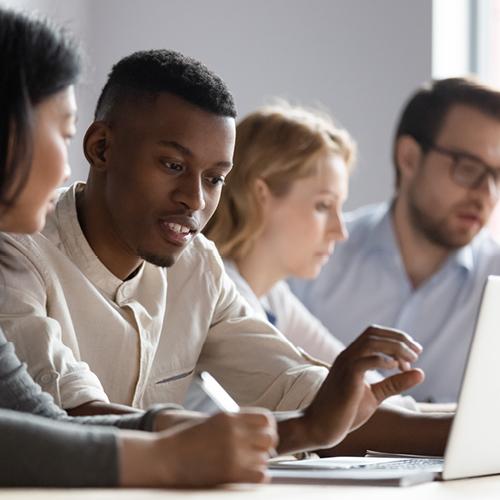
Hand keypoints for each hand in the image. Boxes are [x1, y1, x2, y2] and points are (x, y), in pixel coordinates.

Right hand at [120, 410, 277, 486]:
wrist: (165, 458)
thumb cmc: (186, 441)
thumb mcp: (211, 422)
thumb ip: (234, 424)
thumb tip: (258, 432)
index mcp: (229, 417)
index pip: (265, 418)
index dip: (268, 428)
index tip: (263, 435)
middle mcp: (234, 431)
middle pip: (270, 437)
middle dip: (267, 446)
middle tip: (258, 452)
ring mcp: (233, 451)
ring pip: (265, 458)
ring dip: (259, 462)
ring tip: (246, 465)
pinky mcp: (231, 472)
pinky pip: (261, 475)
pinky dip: (258, 476)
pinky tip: (248, 475)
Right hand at [302, 325, 423, 449]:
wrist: (319, 426)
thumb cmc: (344, 412)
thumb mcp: (375, 396)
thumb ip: (394, 383)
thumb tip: (420, 373)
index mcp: (352, 357)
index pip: (373, 334)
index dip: (396, 337)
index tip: (414, 352)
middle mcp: (347, 356)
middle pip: (373, 333)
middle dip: (399, 339)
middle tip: (417, 352)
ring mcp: (345, 365)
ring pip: (370, 342)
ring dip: (394, 347)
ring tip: (409, 360)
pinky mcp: (346, 377)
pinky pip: (364, 361)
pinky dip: (383, 360)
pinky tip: (396, 368)